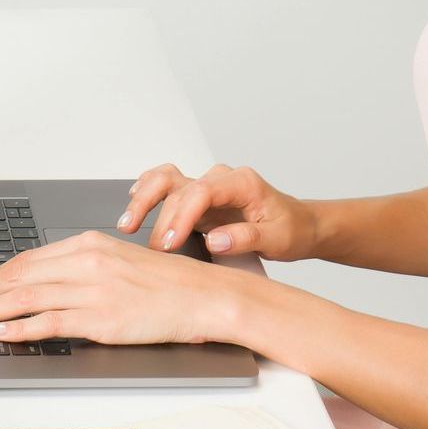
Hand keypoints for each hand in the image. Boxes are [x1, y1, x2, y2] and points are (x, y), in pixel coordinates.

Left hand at [0, 229, 249, 345]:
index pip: (27, 260)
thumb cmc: (166, 284)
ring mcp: (94, 290)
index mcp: (89, 244)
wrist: (204, 296)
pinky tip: (1, 332)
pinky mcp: (103, 319)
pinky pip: (51, 323)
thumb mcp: (119, 261)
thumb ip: (81, 268)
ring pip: (28, 298)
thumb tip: (43, 283)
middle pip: (20, 276)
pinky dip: (21, 328)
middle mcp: (87, 262)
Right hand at [117, 162, 318, 261]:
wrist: (300, 224)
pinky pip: (166, 187)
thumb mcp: (277, 238)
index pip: (201, 192)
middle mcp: (220, 180)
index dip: (181, 216)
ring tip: (127, 224)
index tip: (170, 243)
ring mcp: (207, 187)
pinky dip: (147, 192)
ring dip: (144, 198)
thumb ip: (245, 238)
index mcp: (241, 183)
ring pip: (166, 179)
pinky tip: (133, 205)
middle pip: (178, 186)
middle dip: (160, 217)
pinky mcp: (198, 199)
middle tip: (152, 249)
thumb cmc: (291, 229)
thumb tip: (214, 240)